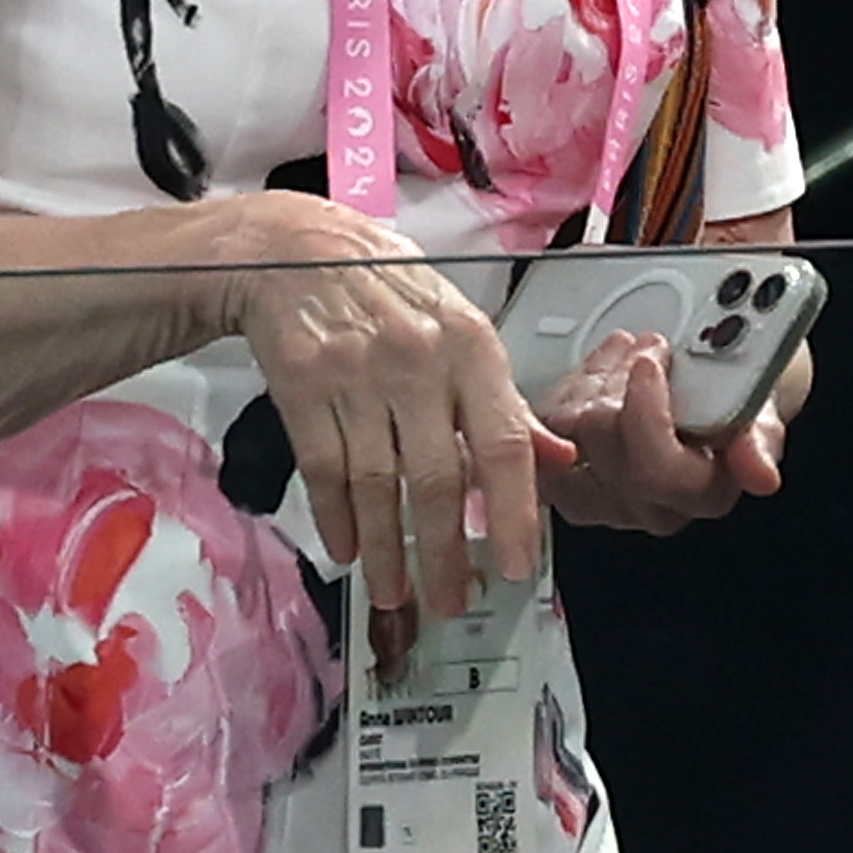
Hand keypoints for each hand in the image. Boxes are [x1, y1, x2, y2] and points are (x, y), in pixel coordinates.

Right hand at [223, 194, 571, 616]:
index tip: (514, 566)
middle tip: (451, 601)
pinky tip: (348, 550)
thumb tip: (557, 458)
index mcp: (470, 346)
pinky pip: (324, 469)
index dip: (513, 511)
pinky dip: (336, 518)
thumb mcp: (460, 329)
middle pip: (437, 477)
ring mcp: (356, 375)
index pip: (502, 442)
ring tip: (395, 594)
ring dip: (386, 549)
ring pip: (377, 484)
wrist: (295, 251)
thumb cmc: (390, 292)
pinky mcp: (302, 387)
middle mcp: (417, 361)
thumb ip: (504, 400)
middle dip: (443, 553)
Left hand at [537, 331, 811, 535]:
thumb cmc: (737, 401)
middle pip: (603, 447)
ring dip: (590, 384)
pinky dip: (564, 395)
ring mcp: (604, 499)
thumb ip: (759, 442)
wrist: (718, 397)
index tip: (649, 362)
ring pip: (567, 437)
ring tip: (623, 355)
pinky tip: (595, 373)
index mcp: (702, 494)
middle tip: (640, 346)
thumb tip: (761, 476)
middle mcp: (650, 507)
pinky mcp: (568, 482)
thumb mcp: (762, 411)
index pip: (657, 469)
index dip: (645, 412)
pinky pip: (542, 436)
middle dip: (616, 383)